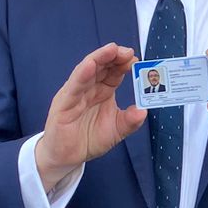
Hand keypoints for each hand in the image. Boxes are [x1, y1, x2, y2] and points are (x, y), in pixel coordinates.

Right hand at [35, 44, 145, 190]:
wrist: (66, 157)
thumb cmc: (88, 139)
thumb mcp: (116, 131)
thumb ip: (130, 121)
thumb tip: (144, 111)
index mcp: (102, 92)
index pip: (113, 72)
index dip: (123, 64)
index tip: (136, 59)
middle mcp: (88, 89)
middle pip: (101, 67)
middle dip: (114, 57)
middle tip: (127, 52)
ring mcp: (75, 94)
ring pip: (86, 71)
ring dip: (99, 59)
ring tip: (111, 50)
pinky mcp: (64, 104)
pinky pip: (73, 87)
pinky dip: (82, 75)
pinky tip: (90, 66)